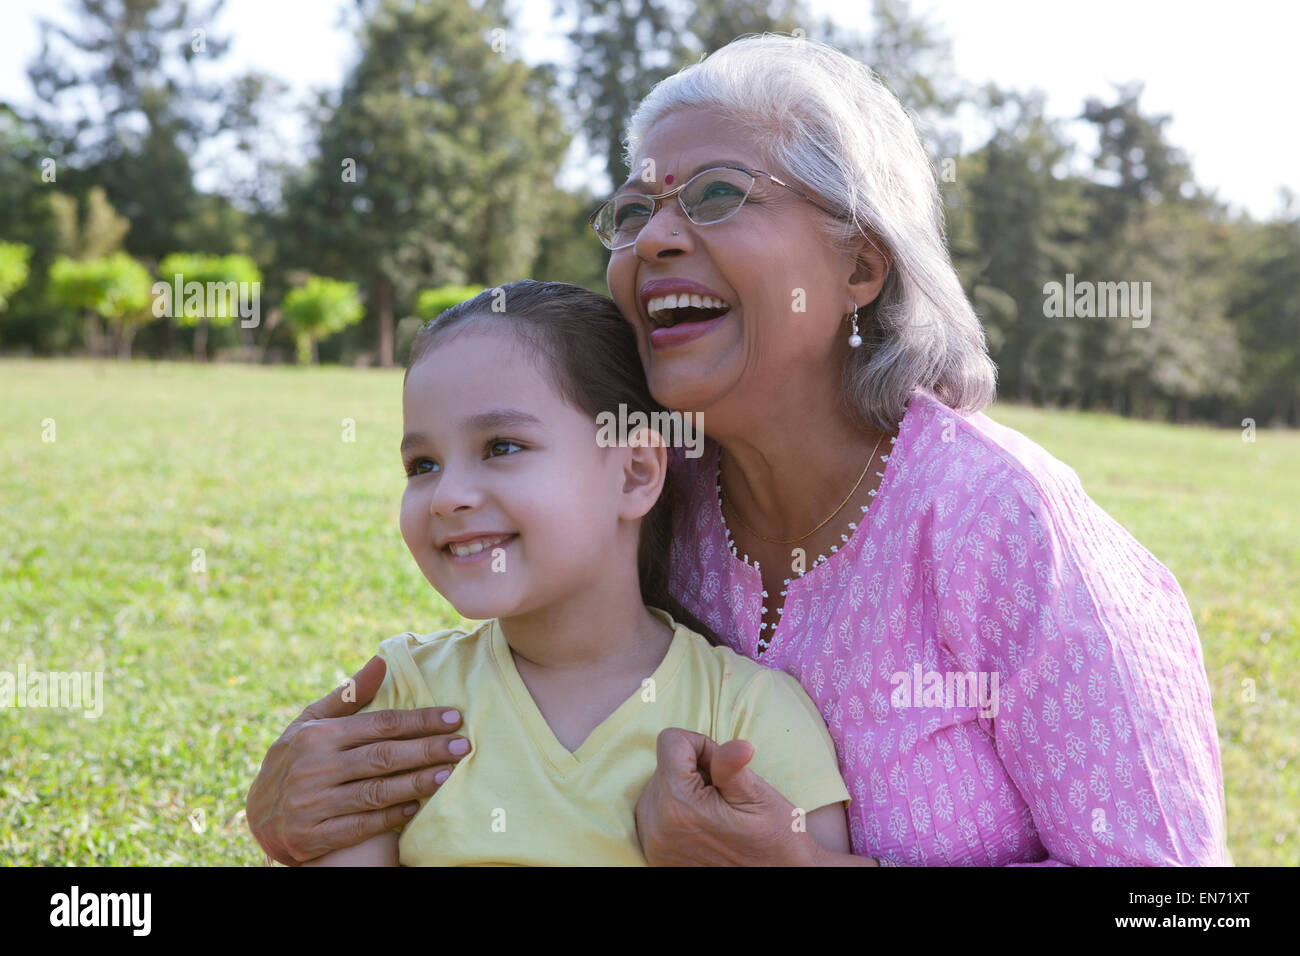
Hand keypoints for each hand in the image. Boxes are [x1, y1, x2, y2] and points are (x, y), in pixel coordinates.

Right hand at [246, 656, 469, 864]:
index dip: (419, 721)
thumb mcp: (310, 722)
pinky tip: (417, 806)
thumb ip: (348, 695)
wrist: (258, 815)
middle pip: (383, 757)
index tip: (452, 718)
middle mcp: (315, 768)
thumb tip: (382, 661)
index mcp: (318, 736)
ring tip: (449, 773)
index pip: (380, 724)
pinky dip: (391, 816)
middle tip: (462, 745)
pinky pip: (361, 825)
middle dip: (427, 750)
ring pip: (376, 792)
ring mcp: (313, 804)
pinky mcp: (313, 836)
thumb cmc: (294, 758)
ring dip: (417, 783)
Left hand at [633, 727, 819, 865]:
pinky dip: (677, 809)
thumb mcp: (757, 796)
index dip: (703, 746)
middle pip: (664, 764)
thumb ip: (733, 767)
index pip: (671, 741)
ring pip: (659, 785)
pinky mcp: (655, 854)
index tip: (723, 769)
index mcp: (679, 805)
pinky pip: (655, 810)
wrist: (777, 876)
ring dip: (685, 789)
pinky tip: (703, 824)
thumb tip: (738, 745)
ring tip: (715, 812)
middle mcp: (656, 825)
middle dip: (694, 770)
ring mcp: (652, 843)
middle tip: (724, 795)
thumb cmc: (772, 837)